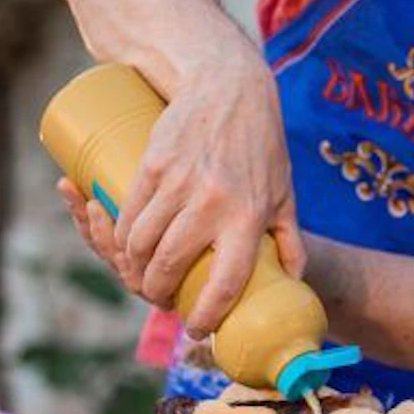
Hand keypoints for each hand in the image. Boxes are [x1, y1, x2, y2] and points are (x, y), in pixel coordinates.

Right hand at [60, 51, 304, 336]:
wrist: (228, 87)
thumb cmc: (261, 144)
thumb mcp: (284, 192)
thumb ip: (289, 238)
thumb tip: (294, 281)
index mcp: (247, 218)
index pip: (224, 283)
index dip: (206, 315)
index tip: (197, 327)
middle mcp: (212, 205)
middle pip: (170, 269)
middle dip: (158, 295)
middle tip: (162, 300)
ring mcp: (178, 184)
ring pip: (139, 246)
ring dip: (133, 271)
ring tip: (143, 279)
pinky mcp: (151, 166)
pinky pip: (126, 216)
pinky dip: (119, 241)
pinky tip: (125, 251)